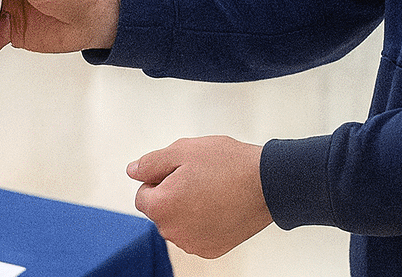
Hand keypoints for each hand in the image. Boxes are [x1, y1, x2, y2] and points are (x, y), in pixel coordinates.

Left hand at [129, 137, 270, 257]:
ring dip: (188, 208)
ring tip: (213, 190)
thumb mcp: (182, 150)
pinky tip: (220, 206)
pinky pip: (196, 233)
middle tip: (198, 178)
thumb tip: (133, 171)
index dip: (159, 179)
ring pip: (179, 222)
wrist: (268, 183)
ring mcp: (193, 244)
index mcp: (161, 207)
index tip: (181, 172)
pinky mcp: (212, 250)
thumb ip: (150, 162)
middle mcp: (174, 232)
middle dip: (172, 194)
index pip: (142, 195)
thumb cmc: (228, 165)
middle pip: (160, 210)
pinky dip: (204, 222)